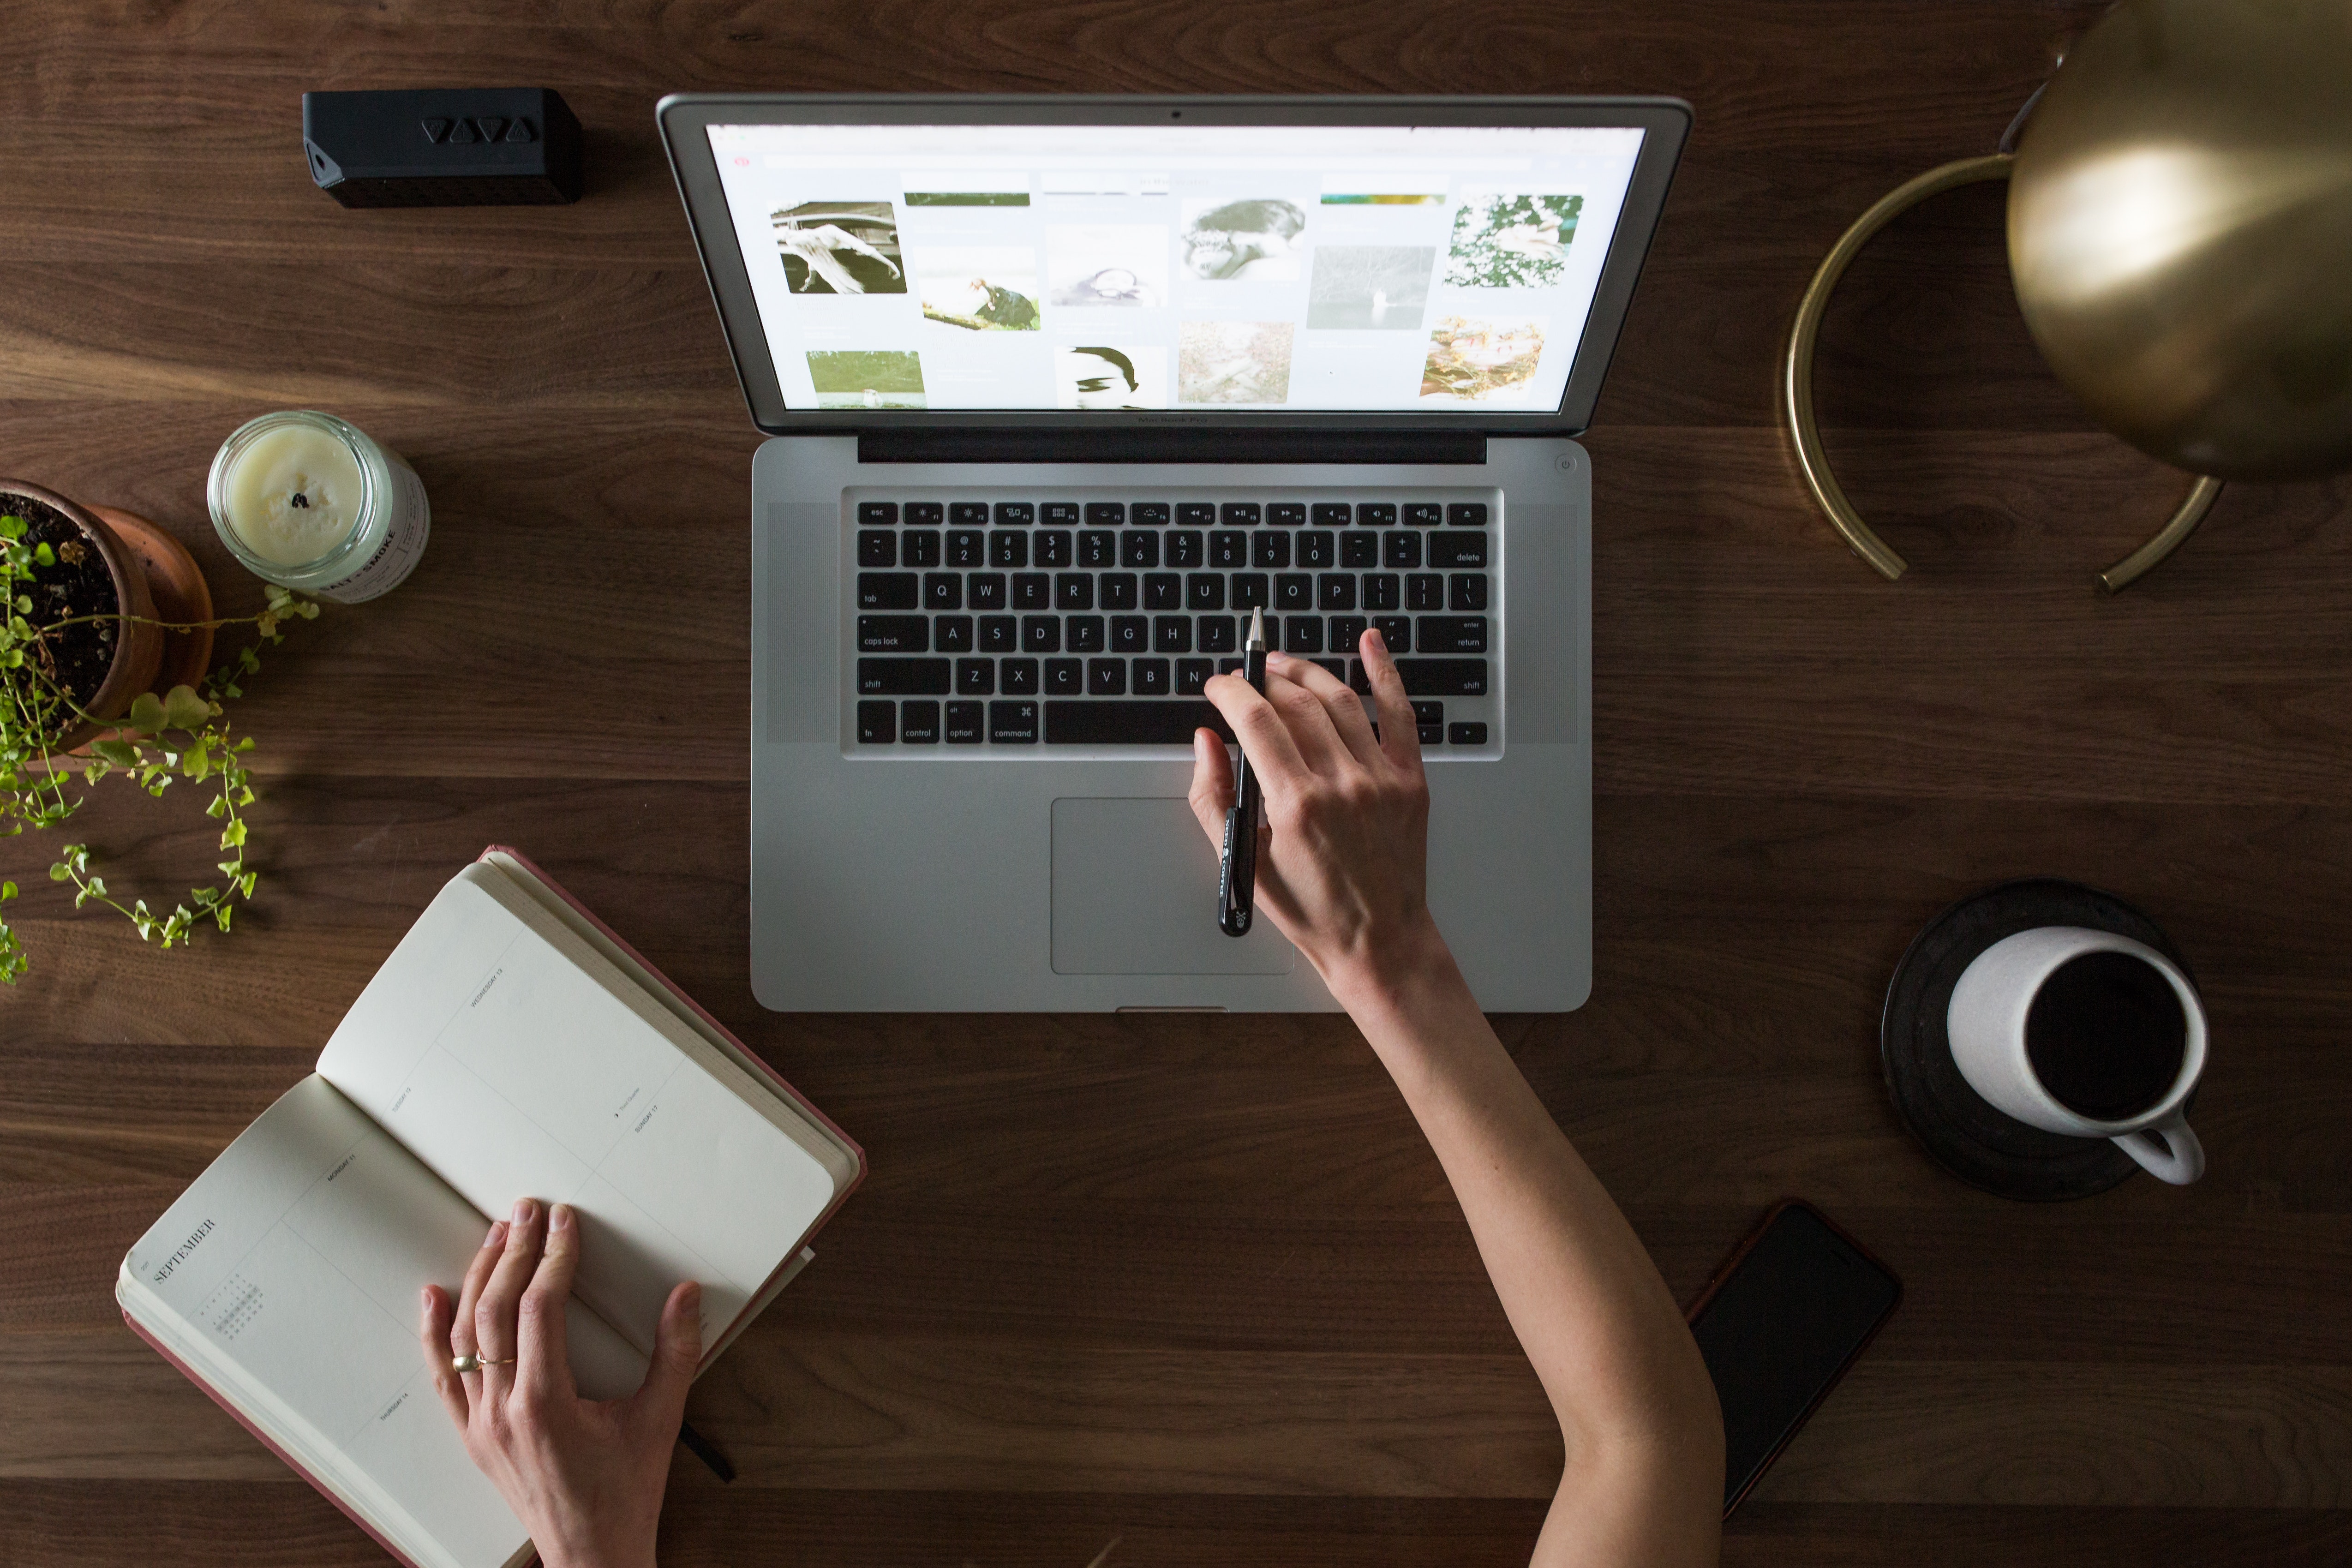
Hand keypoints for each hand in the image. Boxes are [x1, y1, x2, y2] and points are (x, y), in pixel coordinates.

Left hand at [420, 1199, 701, 1567]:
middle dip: (512, 1254)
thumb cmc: (625, 1493)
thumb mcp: (660, 1420)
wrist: (591, 1555)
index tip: (565, 1223)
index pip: (541, 1309)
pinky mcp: (472, 1437)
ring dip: (478, 1279)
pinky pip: (442, 1378)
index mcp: (546, 1404)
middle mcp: (503, 1413)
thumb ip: (675, 1353)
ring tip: (494, 1235)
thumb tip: (686, 1294)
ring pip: (463, 1338)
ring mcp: (480, 1426)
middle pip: (495, 1313)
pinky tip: (433, 1295)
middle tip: (528, 1212)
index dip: (554, 1258)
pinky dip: (433, 1333)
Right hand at [1188, 629, 1448, 1002]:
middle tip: (1245, 679)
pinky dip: (1385, 673)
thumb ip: (1213, 797)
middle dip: (1261, 680)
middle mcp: (1342, 784)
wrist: (1379, 941)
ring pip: (1339, 700)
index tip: (1217, 686)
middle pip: (1295, 703)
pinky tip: (1371, 643)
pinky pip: (1400, 713)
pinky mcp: (1411, 781)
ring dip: (1305, 672)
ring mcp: (1381, 779)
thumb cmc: (1311, 910)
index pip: (1256, 720)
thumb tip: (1206, 741)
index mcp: (1296, 804)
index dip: (1230, 691)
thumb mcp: (1243, 861)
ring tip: (1281, 666)